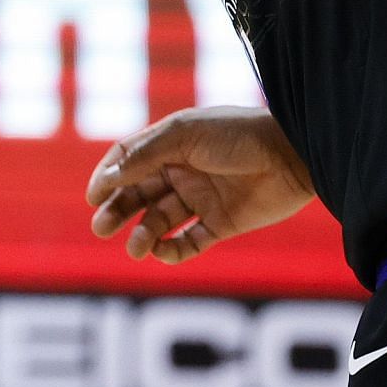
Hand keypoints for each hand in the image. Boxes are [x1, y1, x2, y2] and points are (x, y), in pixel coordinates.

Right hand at [86, 106, 315, 262]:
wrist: (293, 155)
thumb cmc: (238, 135)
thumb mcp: (185, 135)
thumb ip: (145, 156)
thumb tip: (108, 178)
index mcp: (171, 144)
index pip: (128, 161)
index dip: (107, 177)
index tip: (93, 196)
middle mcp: (182, 171)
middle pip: (138, 193)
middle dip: (117, 210)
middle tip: (101, 227)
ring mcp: (201, 198)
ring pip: (160, 221)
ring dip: (143, 234)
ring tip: (136, 248)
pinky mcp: (220, 224)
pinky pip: (188, 242)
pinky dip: (172, 250)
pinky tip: (162, 252)